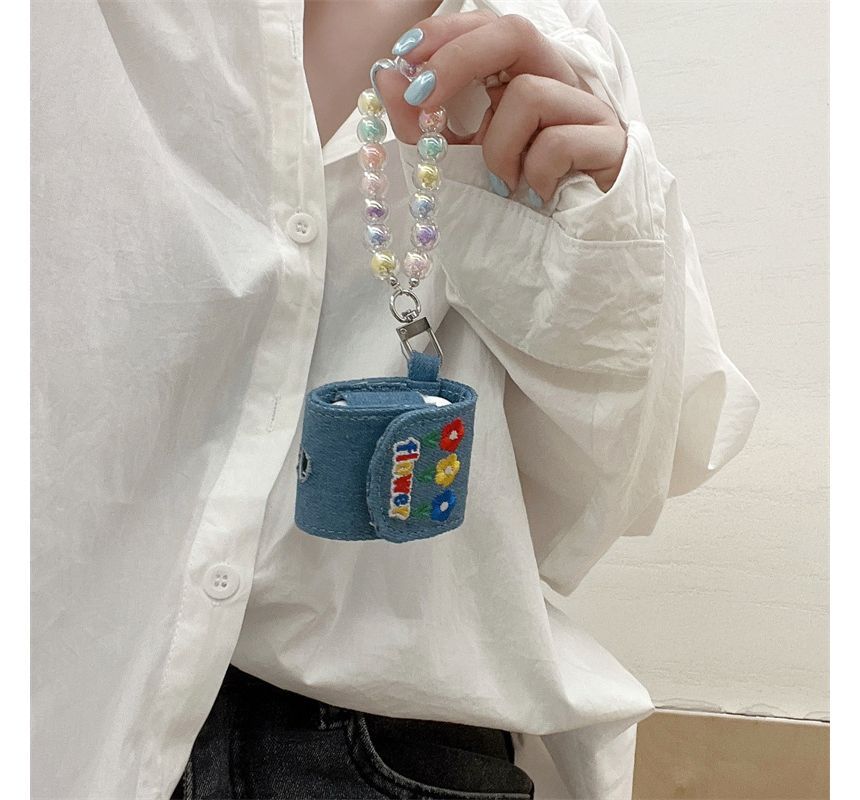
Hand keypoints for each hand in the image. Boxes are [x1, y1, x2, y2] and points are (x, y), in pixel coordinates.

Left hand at [375, 11, 627, 199]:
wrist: (558, 260)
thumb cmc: (509, 208)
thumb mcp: (455, 164)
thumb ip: (421, 125)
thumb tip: (386, 75)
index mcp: (521, 82)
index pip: (487, 29)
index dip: (445, 34)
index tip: (404, 59)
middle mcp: (556, 85)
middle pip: (515, 32)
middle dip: (459, 59)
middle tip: (424, 100)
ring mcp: (587, 112)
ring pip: (530, 93)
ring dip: (498, 148)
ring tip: (503, 185)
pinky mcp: (610, 144)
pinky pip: (558, 141)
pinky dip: (534, 174)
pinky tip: (537, 196)